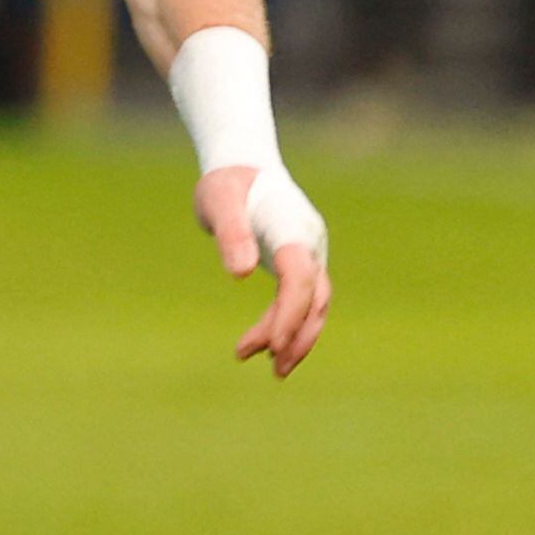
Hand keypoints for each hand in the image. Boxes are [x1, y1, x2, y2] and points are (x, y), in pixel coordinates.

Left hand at [195, 165, 331, 377]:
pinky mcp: (301, 263)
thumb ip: (231, 235)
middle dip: (297, 336)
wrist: (244, 166)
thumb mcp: (218, 202)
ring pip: (313, 305)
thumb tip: (241, 275)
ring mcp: (309, 254)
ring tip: (267, 366)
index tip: (272, 345)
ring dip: (295, 338)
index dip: (290, 313)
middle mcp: (309, 243)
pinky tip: (261, 344)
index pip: (300, 278)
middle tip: (273, 369)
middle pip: (316, 299)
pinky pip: (302, 301)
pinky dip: (285, 325)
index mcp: (290, 228)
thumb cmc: (227, 184)